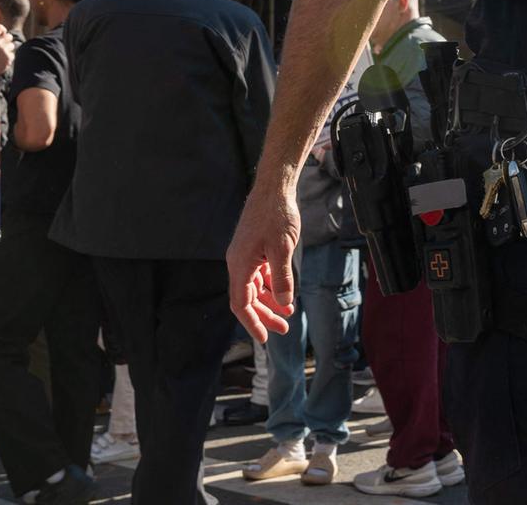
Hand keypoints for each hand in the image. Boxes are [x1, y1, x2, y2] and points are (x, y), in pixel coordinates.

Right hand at [0, 24, 16, 78]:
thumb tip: (1, 35)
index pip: (0, 27)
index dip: (2, 30)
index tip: (2, 34)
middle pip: (9, 36)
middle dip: (7, 40)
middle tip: (3, 47)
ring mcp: (4, 50)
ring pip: (12, 45)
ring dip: (8, 49)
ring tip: (1, 55)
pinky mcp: (8, 58)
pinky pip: (12, 55)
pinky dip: (8, 58)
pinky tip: (2, 61)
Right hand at [226, 182, 302, 342]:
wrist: (274, 188)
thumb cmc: (277, 215)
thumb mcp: (282, 249)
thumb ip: (282, 278)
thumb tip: (284, 304)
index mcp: (240, 265)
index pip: (241, 303)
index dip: (252, 323)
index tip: (265, 338)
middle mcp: (238, 262)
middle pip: (248, 299)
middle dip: (264, 315)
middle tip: (283, 330)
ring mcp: (246, 255)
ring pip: (254, 288)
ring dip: (270, 302)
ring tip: (287, 315)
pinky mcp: (255, 249)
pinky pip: (260, 275)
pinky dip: (271, 286)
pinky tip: (284, 294)